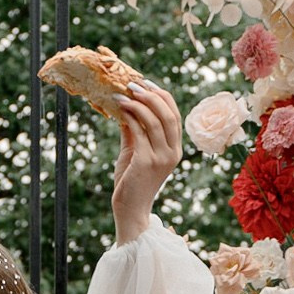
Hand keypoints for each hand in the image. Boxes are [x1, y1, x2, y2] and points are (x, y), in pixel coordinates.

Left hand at [109, 81, 182, 244]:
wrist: (129, 210)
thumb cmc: (130, 182)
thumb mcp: (134, 151)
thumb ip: (133, 130)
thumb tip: (126, 105)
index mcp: (175, 149)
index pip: (174, 114)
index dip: (161, 95)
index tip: (144, 83)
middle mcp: (173, 152)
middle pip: (168, 113)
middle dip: (150, 94)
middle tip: (132, 84)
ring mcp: (162, 158)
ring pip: (154, 120)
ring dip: (137, 102)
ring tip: (122, 94)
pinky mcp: (147, 162)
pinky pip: (139, 132)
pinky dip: (129, 116)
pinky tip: (119, 108)